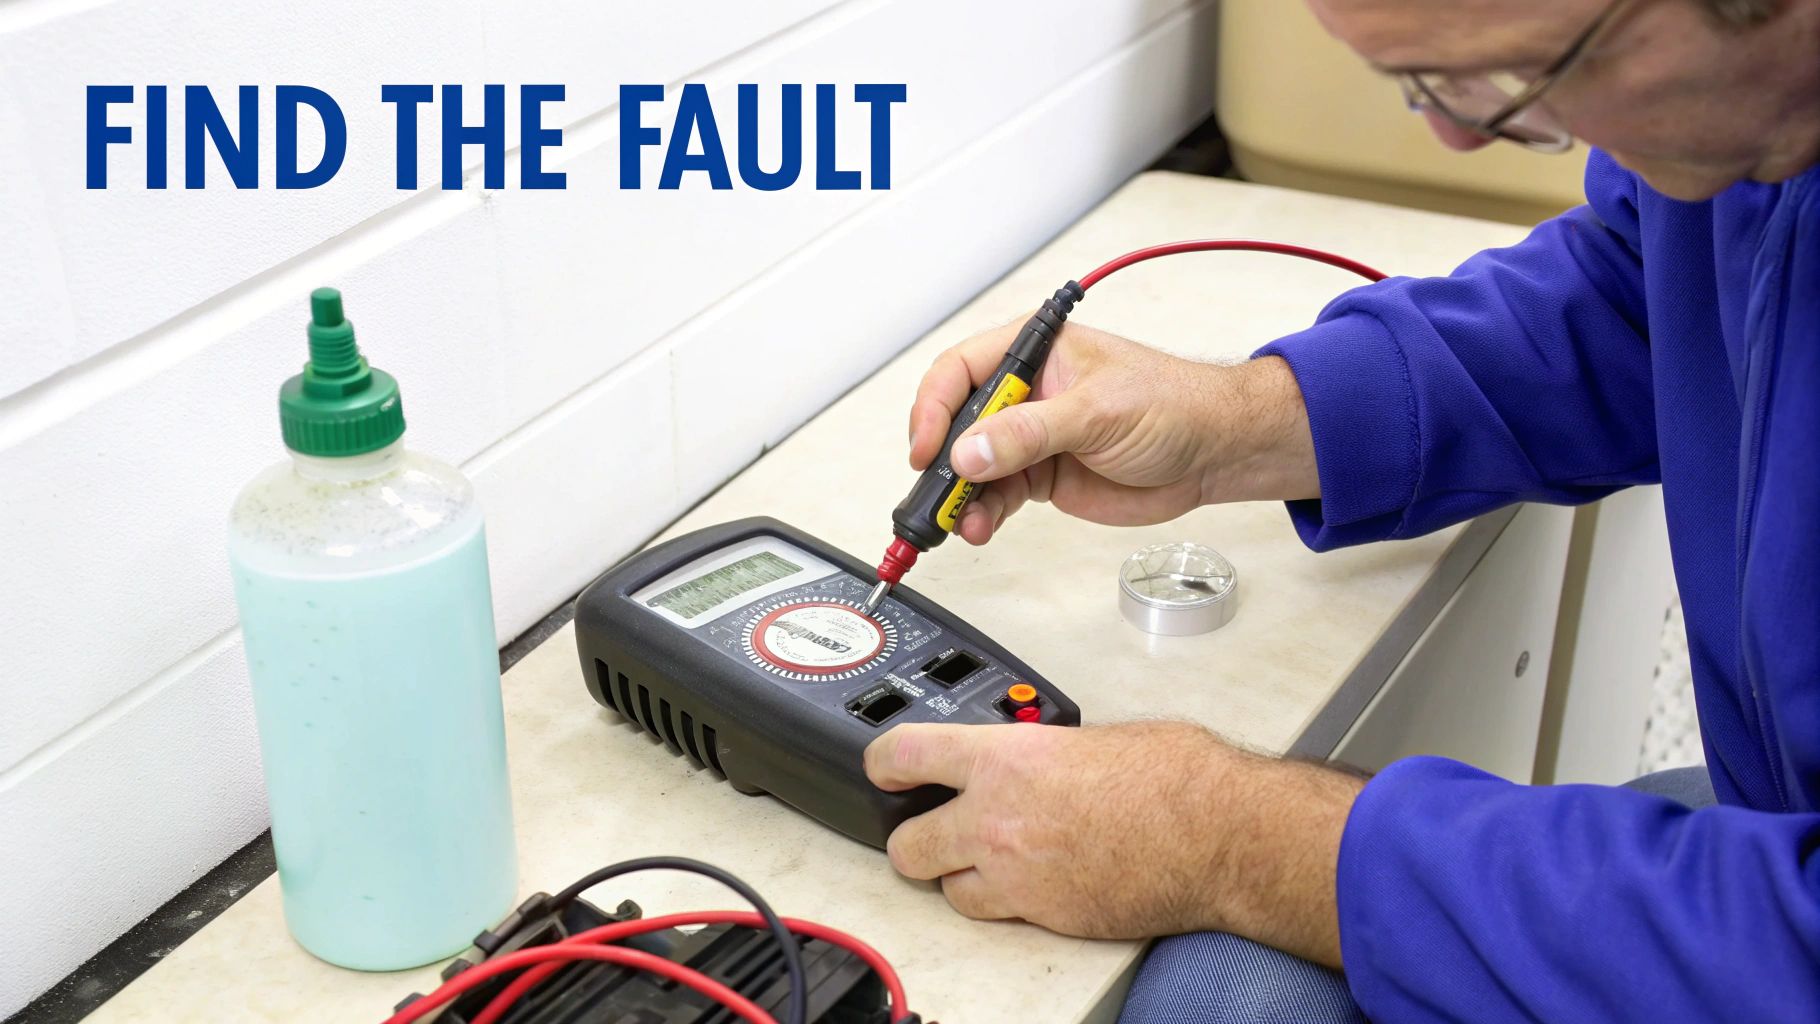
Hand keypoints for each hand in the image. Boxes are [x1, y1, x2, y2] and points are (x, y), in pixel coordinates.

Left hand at [864, 720, 1359, 964]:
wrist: (1218, 834)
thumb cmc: (1176, 777)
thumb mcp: (1091, 737)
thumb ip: (1039, 750)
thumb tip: (1028, 756)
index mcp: (1006, 757)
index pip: (905, 754)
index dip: (882, 762)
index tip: (880, 767)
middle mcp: (997, 818)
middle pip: (907, 843)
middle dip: (914, 837)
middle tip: (932, 829)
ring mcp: (1017, 874)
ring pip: (947, 889)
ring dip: (961, 876)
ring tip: (992, 860)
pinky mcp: (1044, 915)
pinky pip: (999, 913)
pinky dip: (1007, 902)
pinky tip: (1036, 881)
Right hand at [907, 319, 1318, 544]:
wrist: (1214, 453)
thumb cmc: (1173, 405)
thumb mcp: (1096, 412)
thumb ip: (1029, 433)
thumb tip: (969, 451)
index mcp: (1035, 353)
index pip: (961, 372)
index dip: (934, 408)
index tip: (927, 448)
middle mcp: (1025, 394)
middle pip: (957, 422)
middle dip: (942, 461)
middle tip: (936, 495)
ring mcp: (1031, 437)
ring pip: (972, 466)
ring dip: (962, 496)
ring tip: (964, 521)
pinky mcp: (1042, 475)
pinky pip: (996, 495)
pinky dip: (983, 514)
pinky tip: (981, 527)